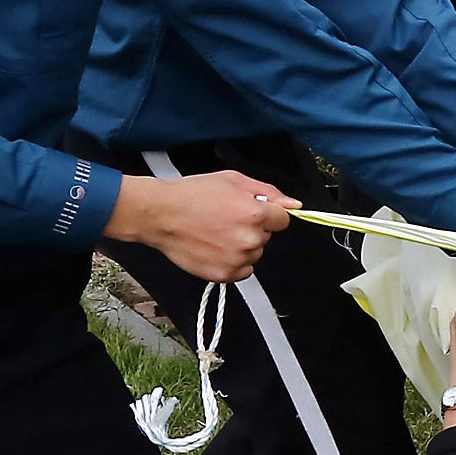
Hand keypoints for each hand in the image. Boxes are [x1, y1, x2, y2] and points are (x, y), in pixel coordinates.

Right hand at [104, 171, 295, 283]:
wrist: (161, 214)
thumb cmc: (193, 194)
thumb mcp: (234, 180)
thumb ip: (269, 192)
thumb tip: (294, 204)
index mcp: (256, 214)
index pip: (282, 220)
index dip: (268, 214)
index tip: (254, 212)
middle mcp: (249, 239)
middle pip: (267, 237)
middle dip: (253, 228)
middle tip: (227, 218)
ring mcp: (237, 259)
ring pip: (255, 254)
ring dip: (243, 246)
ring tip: (217, 233)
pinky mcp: (224, 275)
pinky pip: (243, 271)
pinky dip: (233, 262)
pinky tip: (216, 248)